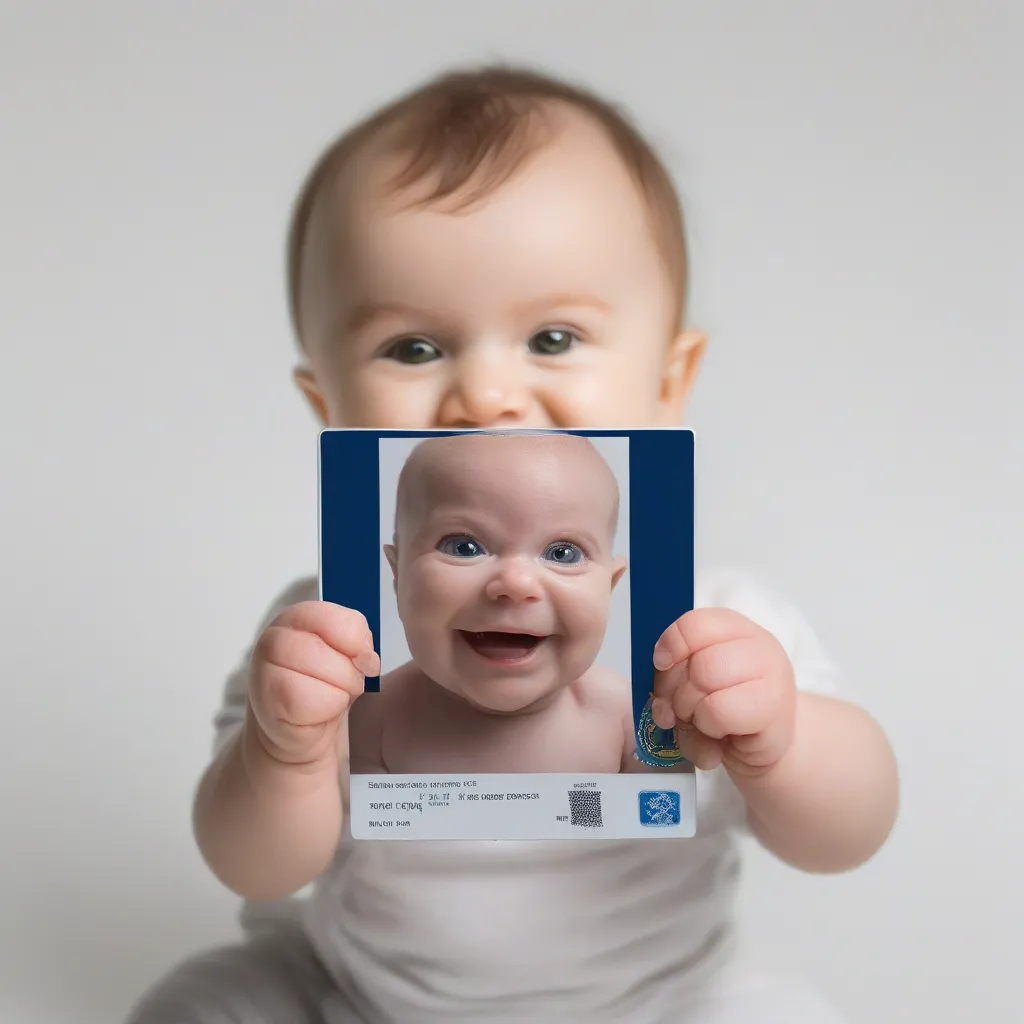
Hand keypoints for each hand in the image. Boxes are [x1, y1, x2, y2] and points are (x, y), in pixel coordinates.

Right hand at [248, 601, 379, 765]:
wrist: (303, 732)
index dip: (355, 637)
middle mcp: (275, 638)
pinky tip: (317, 714)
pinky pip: (309, 701)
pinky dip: (325, 710)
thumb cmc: (326, 688)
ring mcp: (265, 670)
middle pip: (322, 645)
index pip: (330, 615)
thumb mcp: (349, 656)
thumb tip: (366, 656)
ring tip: (330, 698)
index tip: (363, 656)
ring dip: (339, 691)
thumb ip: (358, 642)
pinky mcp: (268, 703)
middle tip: (346, 684)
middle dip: (348, 671)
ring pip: (318, 671)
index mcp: (299, 618)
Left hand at [650, 608, 795, 775]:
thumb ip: (673, 679)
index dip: (671, 645)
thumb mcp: (693, 684)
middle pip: (698, 659)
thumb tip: (660, 704)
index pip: (696, 624)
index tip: (662, 664)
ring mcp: (772, 675)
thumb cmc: (725, 710)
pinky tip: (721, 734)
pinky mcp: (775, 710)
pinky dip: (708, 728)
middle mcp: (758, 646)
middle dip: (676, 691)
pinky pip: (719, 712)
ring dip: (691, 711)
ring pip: (707, 680)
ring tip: (702, 722)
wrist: (766, 746)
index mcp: (735, 629)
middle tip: (681, 710)